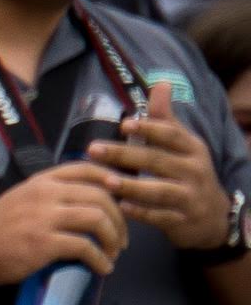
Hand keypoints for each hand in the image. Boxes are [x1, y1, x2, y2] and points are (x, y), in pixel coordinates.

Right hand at [0, 163, 126, 286]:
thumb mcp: (21, 199)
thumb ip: (50, 195)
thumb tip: (87, 203)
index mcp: (41, 182)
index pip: (86, 169)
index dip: (110, 179)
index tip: (121, 196)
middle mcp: (44, 194)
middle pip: (100, 196)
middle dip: (119, 218)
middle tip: (121, 237)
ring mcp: (44, 218)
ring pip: (97, 219)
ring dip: (113, 239)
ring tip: (112, 253)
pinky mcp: (43, 243)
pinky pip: (85, 248)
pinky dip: (100, 260)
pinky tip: (102, 268)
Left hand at [88, 81, 235, 248]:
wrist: (212, 215)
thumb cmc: (187, 172)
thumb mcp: (182, 144)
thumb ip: (166, 118)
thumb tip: (161, 83)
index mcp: (191, 148)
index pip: (170, 135)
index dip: (149, 129)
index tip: (123, 124)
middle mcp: (193, 170)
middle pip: (157, 161)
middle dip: (124, 155)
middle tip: (93, 149)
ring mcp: (189, 197)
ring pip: (159, 191)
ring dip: (131, 186)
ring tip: (105, 181)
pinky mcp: (182, 220)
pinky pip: (160, 217)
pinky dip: (141, 213)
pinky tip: (120, 208)